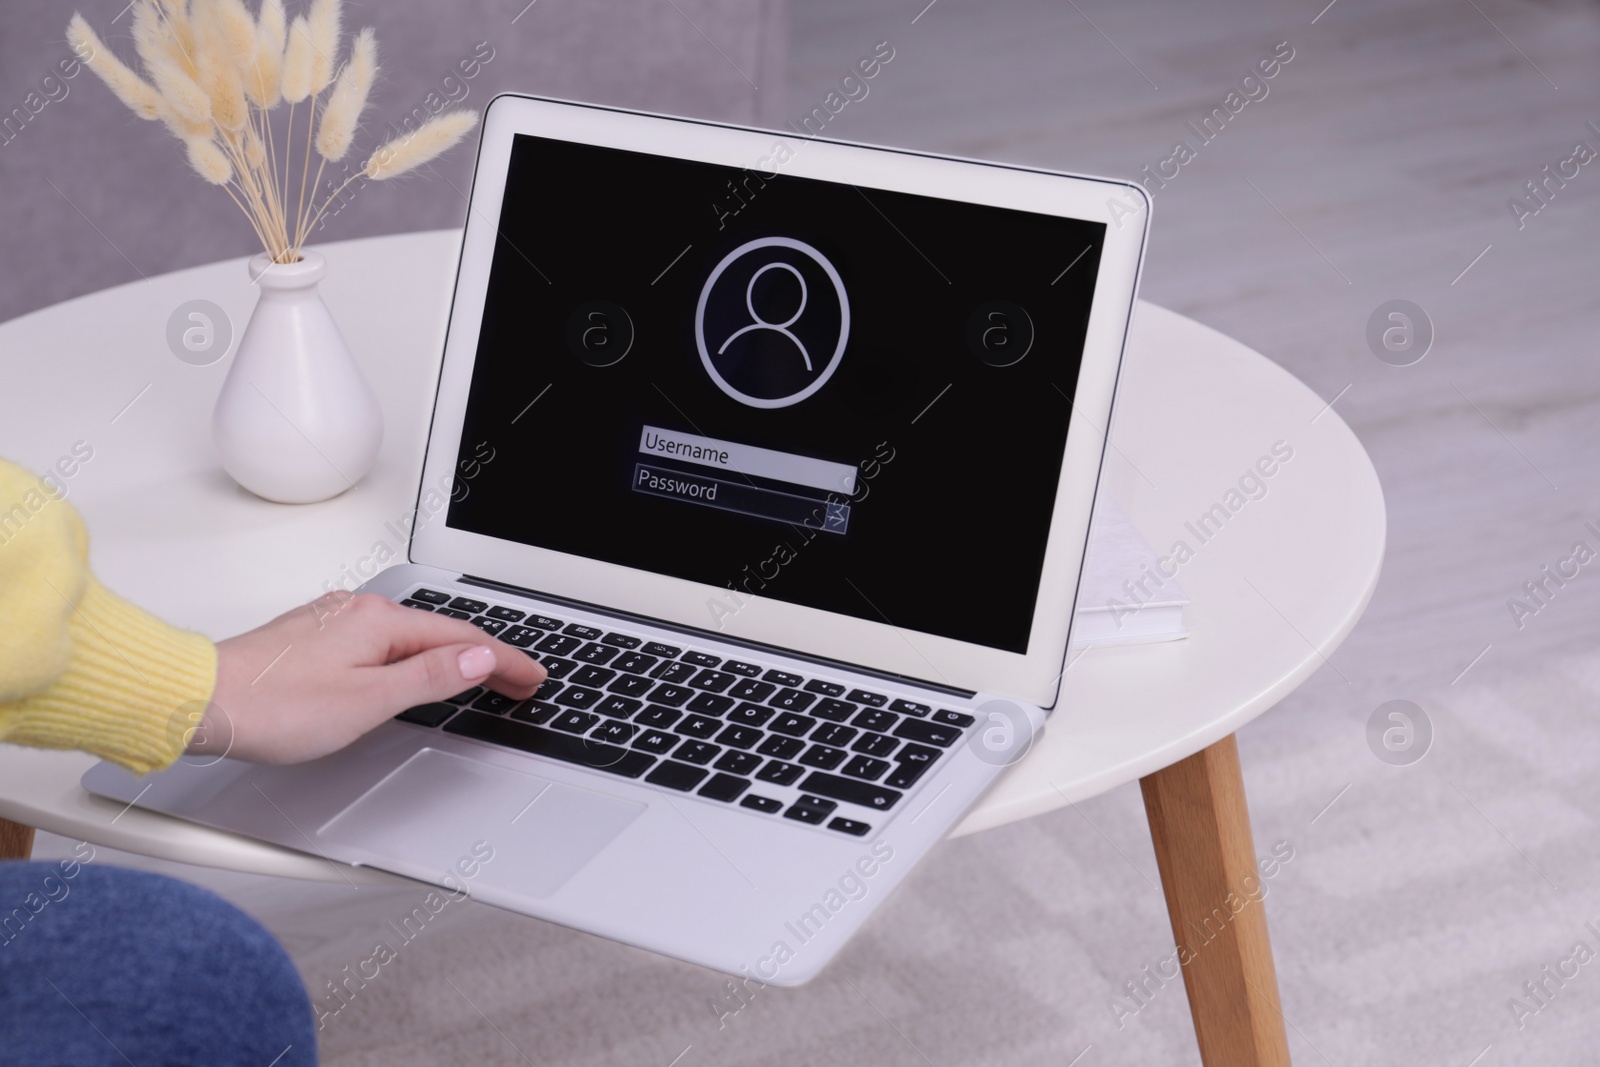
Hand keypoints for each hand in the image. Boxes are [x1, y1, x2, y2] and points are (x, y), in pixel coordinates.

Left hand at [192, 592, 545, 763]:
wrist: (200, 700)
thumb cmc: (272, 705)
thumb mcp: (368, 700)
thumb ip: (429, 678)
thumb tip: (478, 659)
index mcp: (380, 621)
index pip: (463, 640)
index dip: (505, 661)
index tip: (534, 676)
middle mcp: (360, 611)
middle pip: (441, 633)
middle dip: (487, 657)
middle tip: (520, 681)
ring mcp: (335, 622)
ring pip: (411, 636)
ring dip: (452, 657)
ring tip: (480, 676)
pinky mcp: (315, 638)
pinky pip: (384, 640)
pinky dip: (416, 655)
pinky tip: (416, 669)